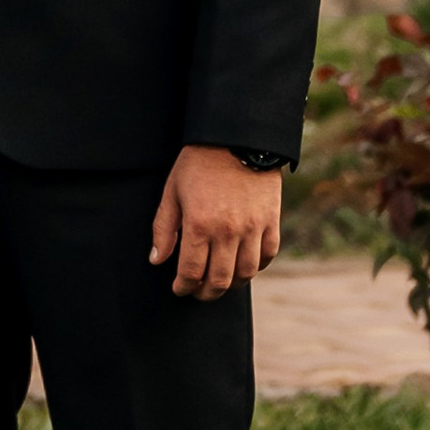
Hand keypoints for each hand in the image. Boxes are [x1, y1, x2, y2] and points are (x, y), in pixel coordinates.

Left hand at [150, 145, 282, 299]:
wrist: (237, 137)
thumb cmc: (199, 162)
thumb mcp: (172, 191)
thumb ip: (164, 228)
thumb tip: (157, 260)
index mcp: (199, 224)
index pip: (191, 272)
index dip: (183, 286)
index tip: (180, 288)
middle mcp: (227, 231)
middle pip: (219, 280)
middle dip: (205, 293)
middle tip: (198, 292)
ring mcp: (252, 227)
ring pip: (245, 273)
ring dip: (231, 284)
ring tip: (221, 282)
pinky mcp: (271, 220)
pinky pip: (267, 255)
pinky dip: (256, 267)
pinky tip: (244, 265)